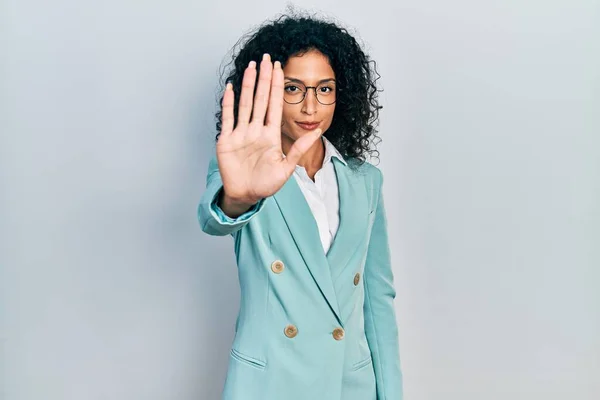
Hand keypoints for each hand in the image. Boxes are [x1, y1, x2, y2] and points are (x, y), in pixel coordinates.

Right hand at [216, 53, 321, 208]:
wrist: (246, 196)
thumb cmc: (266, 184)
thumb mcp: (287, 167)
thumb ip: (300, 148)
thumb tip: (318, 130)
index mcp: (271, 135)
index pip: (275, 105)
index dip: (278, 86)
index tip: (280, 68)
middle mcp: (256, 130)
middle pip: (261, 99)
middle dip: (264, 78)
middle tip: (266, 58)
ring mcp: (241, 133)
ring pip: (245, 103)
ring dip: (248, 85)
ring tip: (251, 66)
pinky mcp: (227, 140)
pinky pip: (228, 118)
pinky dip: (228, 102)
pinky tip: (230, 87)